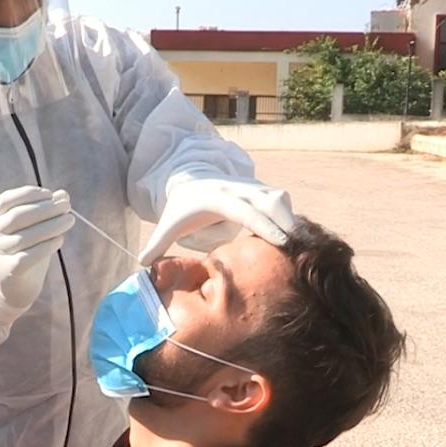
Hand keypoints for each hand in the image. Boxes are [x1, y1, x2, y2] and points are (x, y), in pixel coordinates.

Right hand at [0, 186, 73, 323]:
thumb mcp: (31, 228)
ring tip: (69, 220)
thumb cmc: (24, 250)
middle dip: (45, 209)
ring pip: (25, 236)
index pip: (5, 200)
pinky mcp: (9, 271)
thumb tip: (64, 195)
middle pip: (17, 217)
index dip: (27, 194)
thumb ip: (44, 211)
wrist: (11, 287)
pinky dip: (47, 246)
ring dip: (51, 225)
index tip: (50, 194)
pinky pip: (29, 256)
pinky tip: (60, 240)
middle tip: (66, 206)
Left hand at [139, 177, 294, 265]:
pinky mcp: (260, 189)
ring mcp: (251, 186)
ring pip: (280, 197)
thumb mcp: (168, 225)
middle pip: (270, 200)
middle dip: (287, 223)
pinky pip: (282, 199)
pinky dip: (290, 215)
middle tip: (300, 249)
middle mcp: (237, 188)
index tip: (281, 242)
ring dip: (292, 219)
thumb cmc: (181, 209)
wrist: (190, 180)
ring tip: (302, 246)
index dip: (264, 224)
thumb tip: (143, 266)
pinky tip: (296, 236)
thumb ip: (157, 245)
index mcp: (216, 199)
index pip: (245, 210)